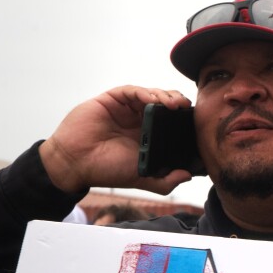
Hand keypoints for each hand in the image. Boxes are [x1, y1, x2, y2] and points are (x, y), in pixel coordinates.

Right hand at [38, 86, 192, 194]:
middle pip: (165, 105)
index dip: (184, 120)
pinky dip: (146, 93)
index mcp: (148, 135)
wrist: (76, 164)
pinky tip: (154, 100)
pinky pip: (132, 91)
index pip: (172, 122)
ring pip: (152, 95)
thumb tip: (187, 176)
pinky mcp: (112, 99)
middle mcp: (139, 120)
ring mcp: (126, 109)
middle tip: (188, 109)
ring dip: (166, 96)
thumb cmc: (106, 170)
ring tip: (175, 104)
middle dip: (179, 104)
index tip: (196, 123)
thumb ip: (165, 180)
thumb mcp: (141, 177)